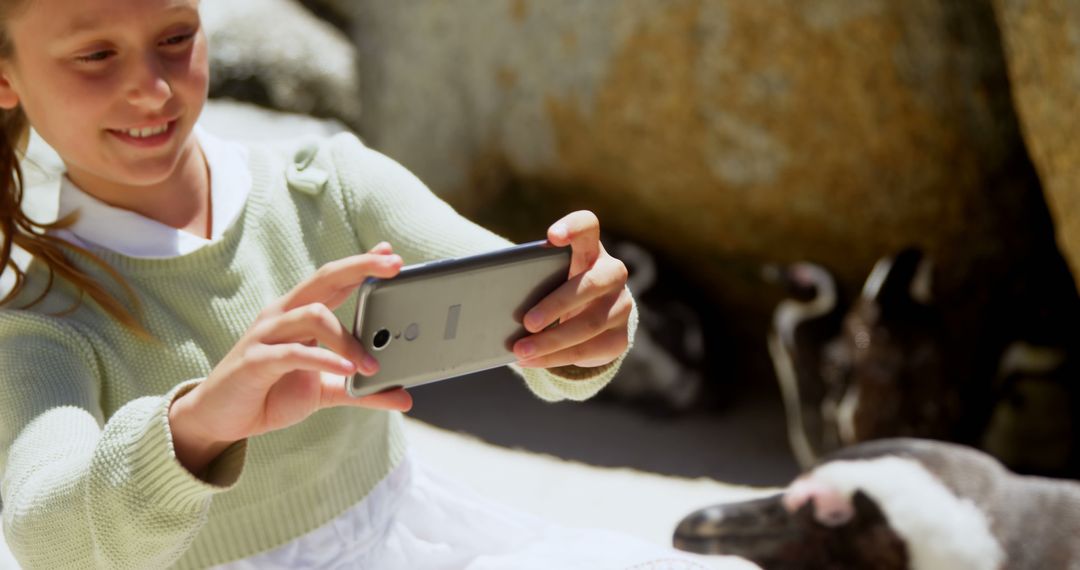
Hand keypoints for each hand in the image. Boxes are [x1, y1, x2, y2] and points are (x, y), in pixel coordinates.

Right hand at [169, 242, 411, 474]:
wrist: (220, 419)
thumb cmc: (272, 393)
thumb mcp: (325, 392)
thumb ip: (362, 391)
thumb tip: (404, 398)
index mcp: (299, 314)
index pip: (334, 280)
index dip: (361, 264)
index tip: (391, 252)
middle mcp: (283, 315)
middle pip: (324, 279)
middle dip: (360, 268)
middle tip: (394, 267)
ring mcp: (266, 334)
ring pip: (312, 314)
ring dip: (347, 338)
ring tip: (371, 365)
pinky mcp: (254, 360)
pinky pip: (292, 351)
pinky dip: (322, 358)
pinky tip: (345, 369)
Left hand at [512, 211, 631, 368]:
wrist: (587, 321)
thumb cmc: (555, 290)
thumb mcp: (546, 278)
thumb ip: (528, 277)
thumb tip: (490, 296)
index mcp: (589, 249)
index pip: (588, 226)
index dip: (574, 227)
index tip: (552, 236)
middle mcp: (612, 273)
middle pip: (590, 284)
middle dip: (556, 304)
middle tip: (526, 322)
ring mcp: (621, 305)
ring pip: (590, 324)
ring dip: (552, 341)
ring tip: (520, 350)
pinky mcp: (620, 336)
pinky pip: (590, 349)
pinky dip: (557, 358)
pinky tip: (532, 361)